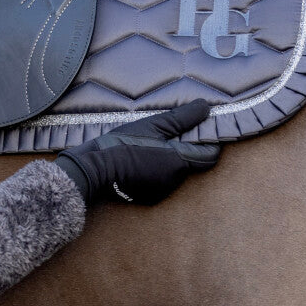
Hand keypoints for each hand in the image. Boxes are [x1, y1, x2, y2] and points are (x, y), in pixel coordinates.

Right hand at [55, 100, 219, 205]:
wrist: (95, 169)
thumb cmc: (124, 144)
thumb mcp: (154, 124)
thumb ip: (183, 117)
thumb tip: (207, 107)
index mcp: (179, 162)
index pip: (211, 156)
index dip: (209, 142)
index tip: (200, 130)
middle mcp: (174, 181)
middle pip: (192, 164)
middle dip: (186, 150)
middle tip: (170, 134)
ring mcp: (161, 192)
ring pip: (175, 173)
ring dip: (169, 161)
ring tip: (152, 146)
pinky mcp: (148, 198)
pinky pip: (160, 182)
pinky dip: (156, 172)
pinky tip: (141, 161)